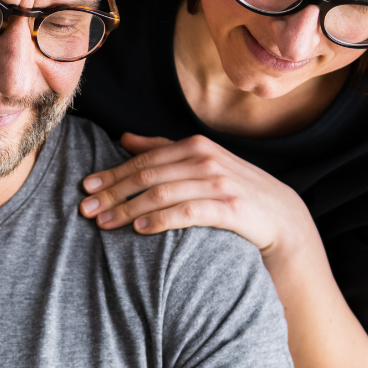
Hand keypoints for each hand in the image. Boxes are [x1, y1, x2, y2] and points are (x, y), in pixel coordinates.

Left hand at [78, 133, 312, 258]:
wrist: (281, 218)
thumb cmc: (234, 190)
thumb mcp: (201, 164)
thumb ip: (163, 149)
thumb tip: (123, 138)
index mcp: (195, 146)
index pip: (143, 159)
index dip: (112, 174)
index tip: (86, 188)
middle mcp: (205, 159)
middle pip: (147, 176)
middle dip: (112, 193)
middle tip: (86, 210)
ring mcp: (218, 183)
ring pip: (161, 194)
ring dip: (128, 210)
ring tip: (104, 224)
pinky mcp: (228, 208)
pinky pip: (185, 212)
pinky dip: (158, 220)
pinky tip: (138, 229)